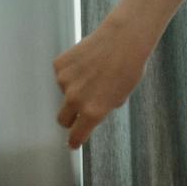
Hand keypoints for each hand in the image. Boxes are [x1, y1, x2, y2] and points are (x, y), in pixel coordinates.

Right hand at [54, 15, 156, 148]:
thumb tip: (95, 109)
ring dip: (74, 89)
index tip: (72, 144)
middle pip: (63, 119)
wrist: (122, 41)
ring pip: (64, 93)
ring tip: (94, 74)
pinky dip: (71, 73)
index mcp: (93, 111)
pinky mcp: (59, 65)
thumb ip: (105, 107)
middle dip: (70, 119)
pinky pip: (62, 75)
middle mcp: (75, 99)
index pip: (77, 134)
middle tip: (79, 112)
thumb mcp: (121, 96)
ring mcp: (64, 81)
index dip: (74, 141)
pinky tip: (86, 63)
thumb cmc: (128, 69)